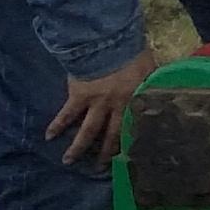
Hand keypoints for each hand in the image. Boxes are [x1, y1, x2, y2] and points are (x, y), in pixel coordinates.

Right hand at [46, 50, 156, 165]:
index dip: (130, 141)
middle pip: (111, 134)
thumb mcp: (150, 67)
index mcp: (135, 100)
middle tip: (98, 168)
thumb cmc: (132, 52)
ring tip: (68, 160)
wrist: (109, 41)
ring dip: (77, 146)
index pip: (134, 126)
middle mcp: (116, 106)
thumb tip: (161, 89)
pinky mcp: (78, 95)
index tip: (128, 156)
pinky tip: (49, 135)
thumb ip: (152, 81)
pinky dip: (57, 124)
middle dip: (104, 153)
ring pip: (87, 130)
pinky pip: (67, 114)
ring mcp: (96, 102)